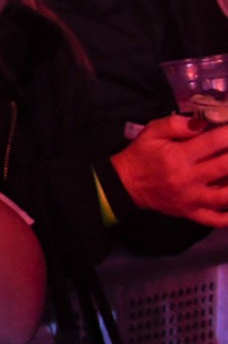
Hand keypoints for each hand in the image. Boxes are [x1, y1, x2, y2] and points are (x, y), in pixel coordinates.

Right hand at [112, 115, 227, 226]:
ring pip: (226, 196)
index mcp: (178, 156)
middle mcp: (189, 178)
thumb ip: (175, 124)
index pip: (214, 142)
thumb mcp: (151, 132)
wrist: (125, 184)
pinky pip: (217, 220)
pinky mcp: (192, 213)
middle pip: (226, 167)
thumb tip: (203, 124)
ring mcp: (192, 199)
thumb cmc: (141, 155)